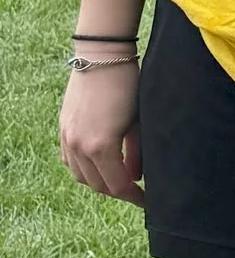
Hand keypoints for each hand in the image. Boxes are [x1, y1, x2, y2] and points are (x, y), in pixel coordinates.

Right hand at [60, 61, 142, 202]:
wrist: (102, 56)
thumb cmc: (128, 86)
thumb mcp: (138, 123)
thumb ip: (137, 154)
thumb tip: (136, 177)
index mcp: (101, 147)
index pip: (117, 186)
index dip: (134, 197)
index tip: (147, 201)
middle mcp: (79, 147)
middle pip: (97, 185)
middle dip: (118, 191)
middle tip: (135, 191)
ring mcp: (67, 138)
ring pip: (81, 176)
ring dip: (99, 182)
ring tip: (119, 180)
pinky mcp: (63, 129)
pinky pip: (70, 161)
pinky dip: (84, 169)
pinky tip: (99, 165)